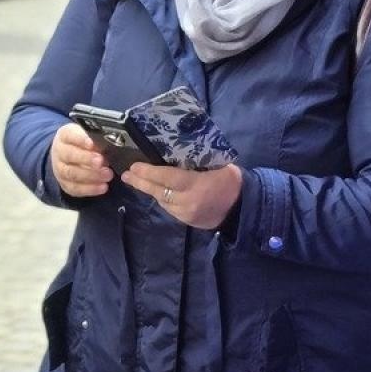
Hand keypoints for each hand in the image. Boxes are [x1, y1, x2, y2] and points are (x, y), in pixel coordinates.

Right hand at [50, 123, 112, 197]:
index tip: (93, 143)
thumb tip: (112, 143)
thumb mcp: (88, 135)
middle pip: (69, 155)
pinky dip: (90, 189)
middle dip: (86, 159)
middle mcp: (59, 152)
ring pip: (71, 173)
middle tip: (102, 161)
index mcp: (65, 135)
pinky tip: (103, 187)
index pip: (70, 135)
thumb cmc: (84, 143)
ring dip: (91, 175)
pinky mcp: (64, 184)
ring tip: (108, 175)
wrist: (68, 155)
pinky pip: (75, 188)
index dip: (81, 140)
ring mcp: (60, 169)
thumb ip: (97, 138)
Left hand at [121, 162, 241, 229]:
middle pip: (159, 191)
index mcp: (197, 186)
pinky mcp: (187, 222)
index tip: (134, 166)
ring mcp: (187, 214)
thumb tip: (175, 150)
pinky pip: (169, 208)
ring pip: (162, 201)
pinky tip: (153, 190)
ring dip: (148, 190)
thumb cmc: (232, 181)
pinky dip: (161, 198)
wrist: (244, 208)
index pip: (167, 178)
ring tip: (135, 180)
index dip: (149, 172)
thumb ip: (197, 161)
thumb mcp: (218, 165)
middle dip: (140, 182)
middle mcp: (188, 202)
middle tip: (126, 174)